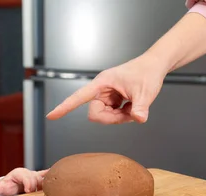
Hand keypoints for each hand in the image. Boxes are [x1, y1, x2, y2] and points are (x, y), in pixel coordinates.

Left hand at [0, 168, 47, 195]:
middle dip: (35, 185)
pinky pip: (45, 176)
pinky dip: (50, 176)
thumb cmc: (8, 186)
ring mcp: (34, 175)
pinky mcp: (39, 179)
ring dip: (45, 183)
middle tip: (34, 193)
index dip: (28, 183)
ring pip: (42, 177)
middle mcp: (28, 172)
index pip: (26, 177)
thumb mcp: (3, 188)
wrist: (13, 185)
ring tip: (48, 188)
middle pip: (35, 177)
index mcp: (19, 173)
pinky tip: (57, 176)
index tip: (28, 191)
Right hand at [45, 53, 164, 123]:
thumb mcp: (146, 92)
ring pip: (104, 117)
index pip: (79, 97)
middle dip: (111, 119)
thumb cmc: (147, 73)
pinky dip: (123, 116)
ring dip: (119, 118)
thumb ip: (141, 108)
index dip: (65, 107)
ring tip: (134, 107)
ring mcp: (107, 96)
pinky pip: (112, 116)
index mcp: (102, 83)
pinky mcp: (112, 101)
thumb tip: (140, 119)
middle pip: (95, 114)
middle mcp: (101, 90)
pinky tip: (132, 106)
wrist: (154, 66)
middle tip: (130, 113)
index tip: (51, 116)